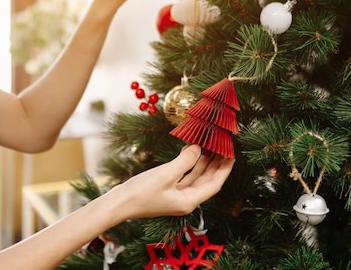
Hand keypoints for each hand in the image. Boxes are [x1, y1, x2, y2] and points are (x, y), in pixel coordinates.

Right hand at [111, 144, 234, 219]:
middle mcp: (186, 200)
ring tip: (211, 145)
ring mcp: (177, 195)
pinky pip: (185, 175)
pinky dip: (190, 163)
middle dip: (217, 164)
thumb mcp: (165, 174)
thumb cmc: (141, 192)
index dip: (225, 169)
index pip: (215, 184)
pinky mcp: (168, 190)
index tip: (232, 154)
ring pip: (197, 176)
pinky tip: (191, 150)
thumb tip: (198, 148)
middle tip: (224, 147)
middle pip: (208, 180)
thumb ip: (185, 161)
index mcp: (189, 201)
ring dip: (204, 162)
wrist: (118, 204)